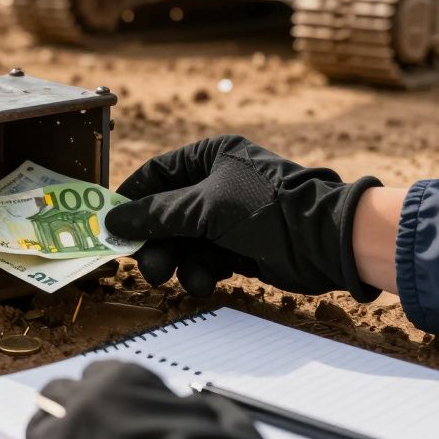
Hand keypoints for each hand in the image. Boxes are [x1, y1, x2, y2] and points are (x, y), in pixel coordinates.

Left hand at [18, 361, 274, 438]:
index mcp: (122, 383)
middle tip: (91, 435)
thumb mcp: (224, 424)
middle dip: (70, 411)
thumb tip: (189, 407)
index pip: (101, 374)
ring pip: (38, 431)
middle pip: (57, 396)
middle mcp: (82, 406)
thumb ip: (196, 408)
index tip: (121, 413)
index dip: (112, 396)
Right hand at [104, 135, 380, 300]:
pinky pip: (205, 259)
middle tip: (142, 264)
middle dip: (154, 240)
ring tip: (172, 277)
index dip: (132, 199)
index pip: (157, 174)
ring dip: (175, 261)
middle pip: (167, 213)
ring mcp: (229, 217)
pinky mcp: (240, 247)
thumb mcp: (205, 208)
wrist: (327, 242)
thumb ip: (156, 215)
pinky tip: (203, 283)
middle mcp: (217, 183)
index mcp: (210, 156)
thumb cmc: (267, 208)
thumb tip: (111, 221)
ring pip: (183, 241)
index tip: (110, 224)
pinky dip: (199, 272)